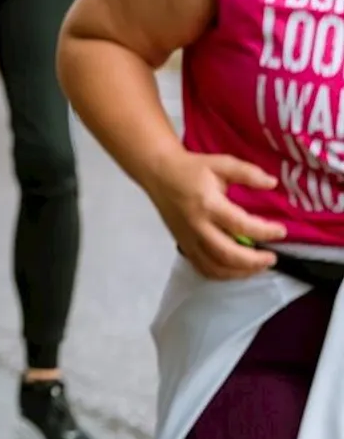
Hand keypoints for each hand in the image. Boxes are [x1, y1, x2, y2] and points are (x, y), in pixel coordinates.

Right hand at [147, 150, 286, 280]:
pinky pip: (202, 267)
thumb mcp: (222, 163)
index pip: (241, 225)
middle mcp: (198, 226)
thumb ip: (248, 173)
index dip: (265, 232)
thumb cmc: (191, 168)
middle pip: (228, 254)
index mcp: (209, 205)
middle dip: (254, 261)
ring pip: (214, 267)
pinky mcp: (183, 244)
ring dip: (239, 272)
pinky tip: (235, 270)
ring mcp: (188, 238)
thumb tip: (272, 183)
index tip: (281, 232)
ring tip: (257, 267)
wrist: (158, 172)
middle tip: (272, 258)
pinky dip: (221, 275)